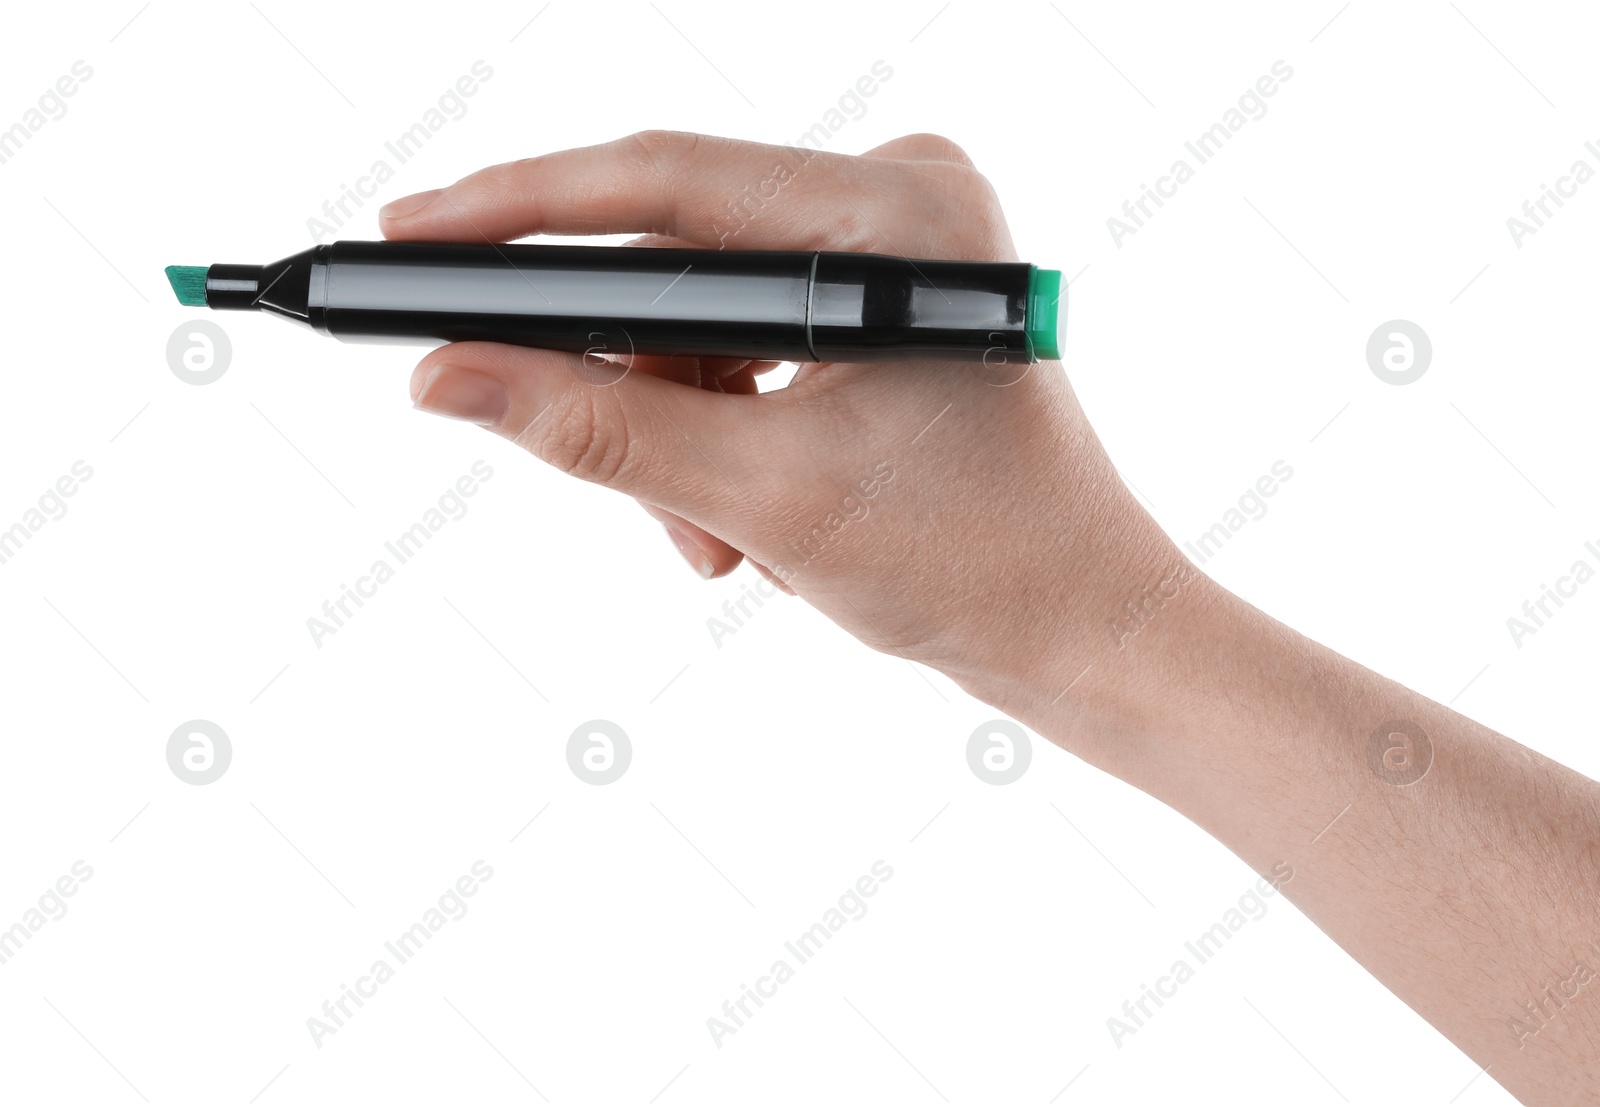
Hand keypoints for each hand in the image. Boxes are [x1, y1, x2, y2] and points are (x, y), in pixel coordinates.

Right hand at [380, 130, 1188, 757]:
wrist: (1083, 631)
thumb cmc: (978, 563)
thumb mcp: (765, 498)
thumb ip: (594, 431)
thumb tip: (450, 376)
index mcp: (899, 213)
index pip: (663, 181)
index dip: (517, 211)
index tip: (409, 237)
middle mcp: (903, 203)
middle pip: (678, 254)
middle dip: (616, 374)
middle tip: (532, 426)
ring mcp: (895, 254)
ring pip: (701, 316)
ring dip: (672, 430)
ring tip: (709, 541)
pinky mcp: (882, 307)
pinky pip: (745, 346)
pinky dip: (718, 434)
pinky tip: (743, 524)